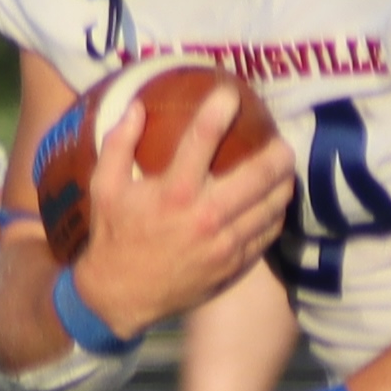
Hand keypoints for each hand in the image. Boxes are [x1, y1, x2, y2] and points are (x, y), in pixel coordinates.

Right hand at [70, 89, 301, 331]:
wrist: (122, 296)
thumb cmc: (114, 236)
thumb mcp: (105, 187)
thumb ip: (119, 144)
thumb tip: (136, 106)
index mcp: (174, 192)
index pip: (203, 139)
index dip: (220, 110)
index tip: (231, 94)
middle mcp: (205, 217)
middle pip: (258, 175)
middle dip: (277, 153)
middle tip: (281, 141)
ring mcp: (224, 244)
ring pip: (271, 206)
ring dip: (283, 184)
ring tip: (285, 169)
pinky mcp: (234, 265)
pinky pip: (266, 235)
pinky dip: (275, 215)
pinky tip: (274, 203)